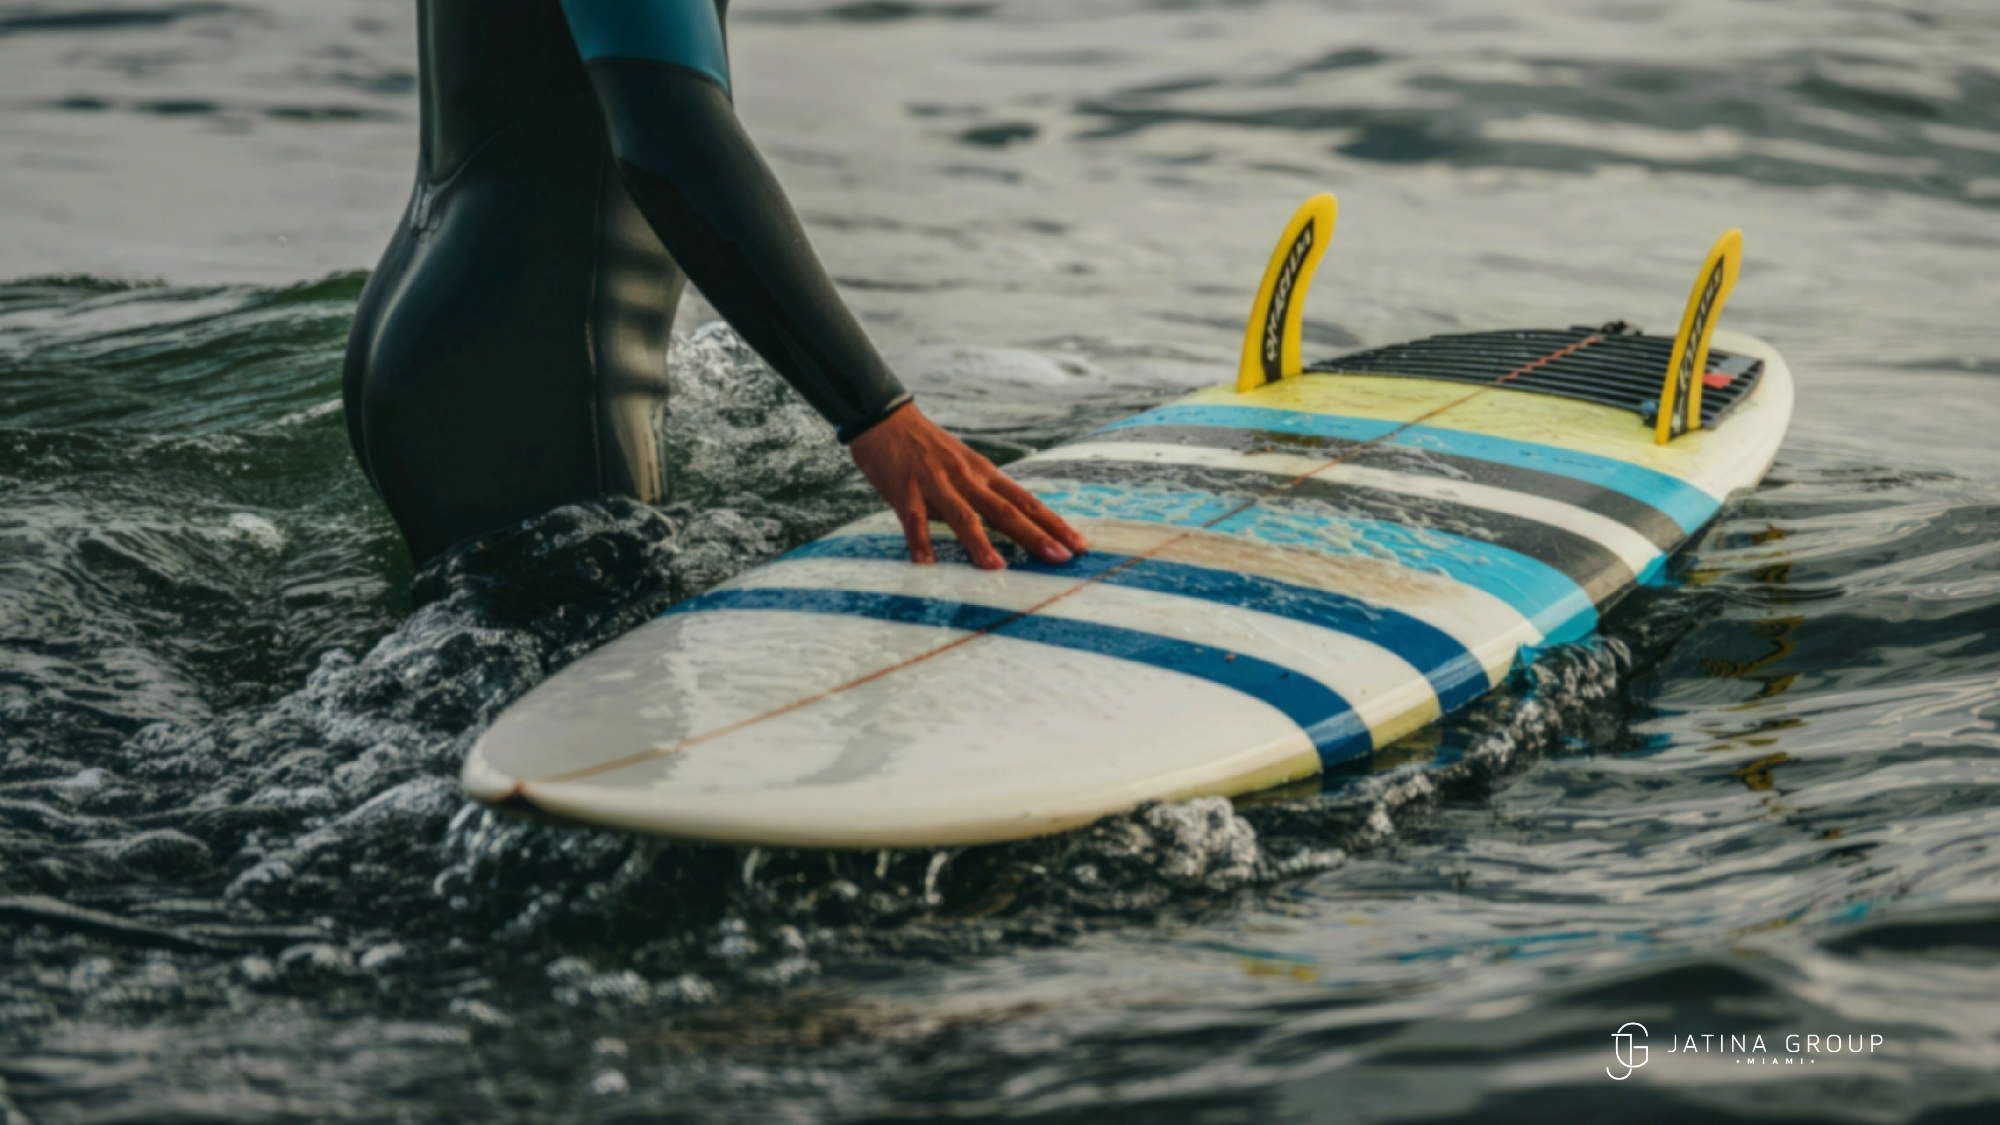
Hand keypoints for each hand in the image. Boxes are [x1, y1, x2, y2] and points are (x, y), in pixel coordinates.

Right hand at [847, 404, 1089, 569]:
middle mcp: (966, 478)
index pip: (1026, 501)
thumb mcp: (964, 466)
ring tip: (996, 568)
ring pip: (962, 516)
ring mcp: (936, 483)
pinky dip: (920, 542)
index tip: (1078, 545)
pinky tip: (926, 564)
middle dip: (1035, 535)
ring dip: (979, 543)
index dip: (1052, 523)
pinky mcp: (904, 489)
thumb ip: (984, 493)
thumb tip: (1012, 522)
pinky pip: (914, 519)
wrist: (886, 418)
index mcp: (984, 474)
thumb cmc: (927, 447)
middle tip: (1061, 558)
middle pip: (1006, 511)